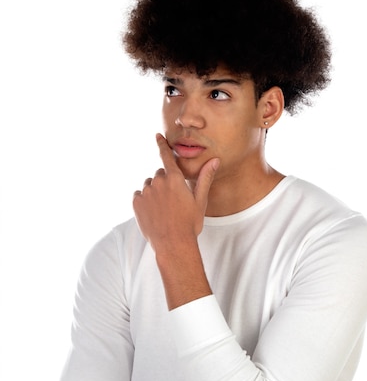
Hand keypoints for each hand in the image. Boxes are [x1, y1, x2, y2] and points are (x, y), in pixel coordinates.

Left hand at [133, 134, 219, 308]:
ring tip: (164, 210)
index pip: (166, 156)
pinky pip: (139, 196)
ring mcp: (146, 193)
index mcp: (174, 179)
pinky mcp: (137, 203)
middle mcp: (158, 182)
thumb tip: (214, 160)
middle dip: (165, 183)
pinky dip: (145, 202)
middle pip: (160, 175)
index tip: (157, 136)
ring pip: (149, 186)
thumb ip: (205, 178)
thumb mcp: (200, 200)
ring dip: (154, 192)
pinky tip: (154, 213)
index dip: (162, 145)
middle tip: (173, 201)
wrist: (173, 244)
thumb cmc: (189, 223)